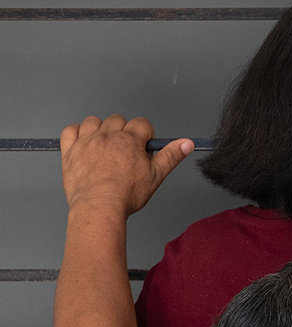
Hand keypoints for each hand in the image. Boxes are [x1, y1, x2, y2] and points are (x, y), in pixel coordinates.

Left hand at [60, 115, 192, 214]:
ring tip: (105, 146)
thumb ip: (171, 156)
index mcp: (129, 140)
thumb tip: (186, 143)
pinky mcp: (70, 151)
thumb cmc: (126, 194)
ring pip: (94, 121)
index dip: (145, 135)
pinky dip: (77, 132)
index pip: (142, 123)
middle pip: (118, 120)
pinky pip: (70, 130)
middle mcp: (107, 136)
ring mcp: (86, 141)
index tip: (143, 147)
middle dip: (124, 131)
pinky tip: (84, 143)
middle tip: (125, 151)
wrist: (99, 206)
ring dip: (100, 129)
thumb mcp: (156, 176)